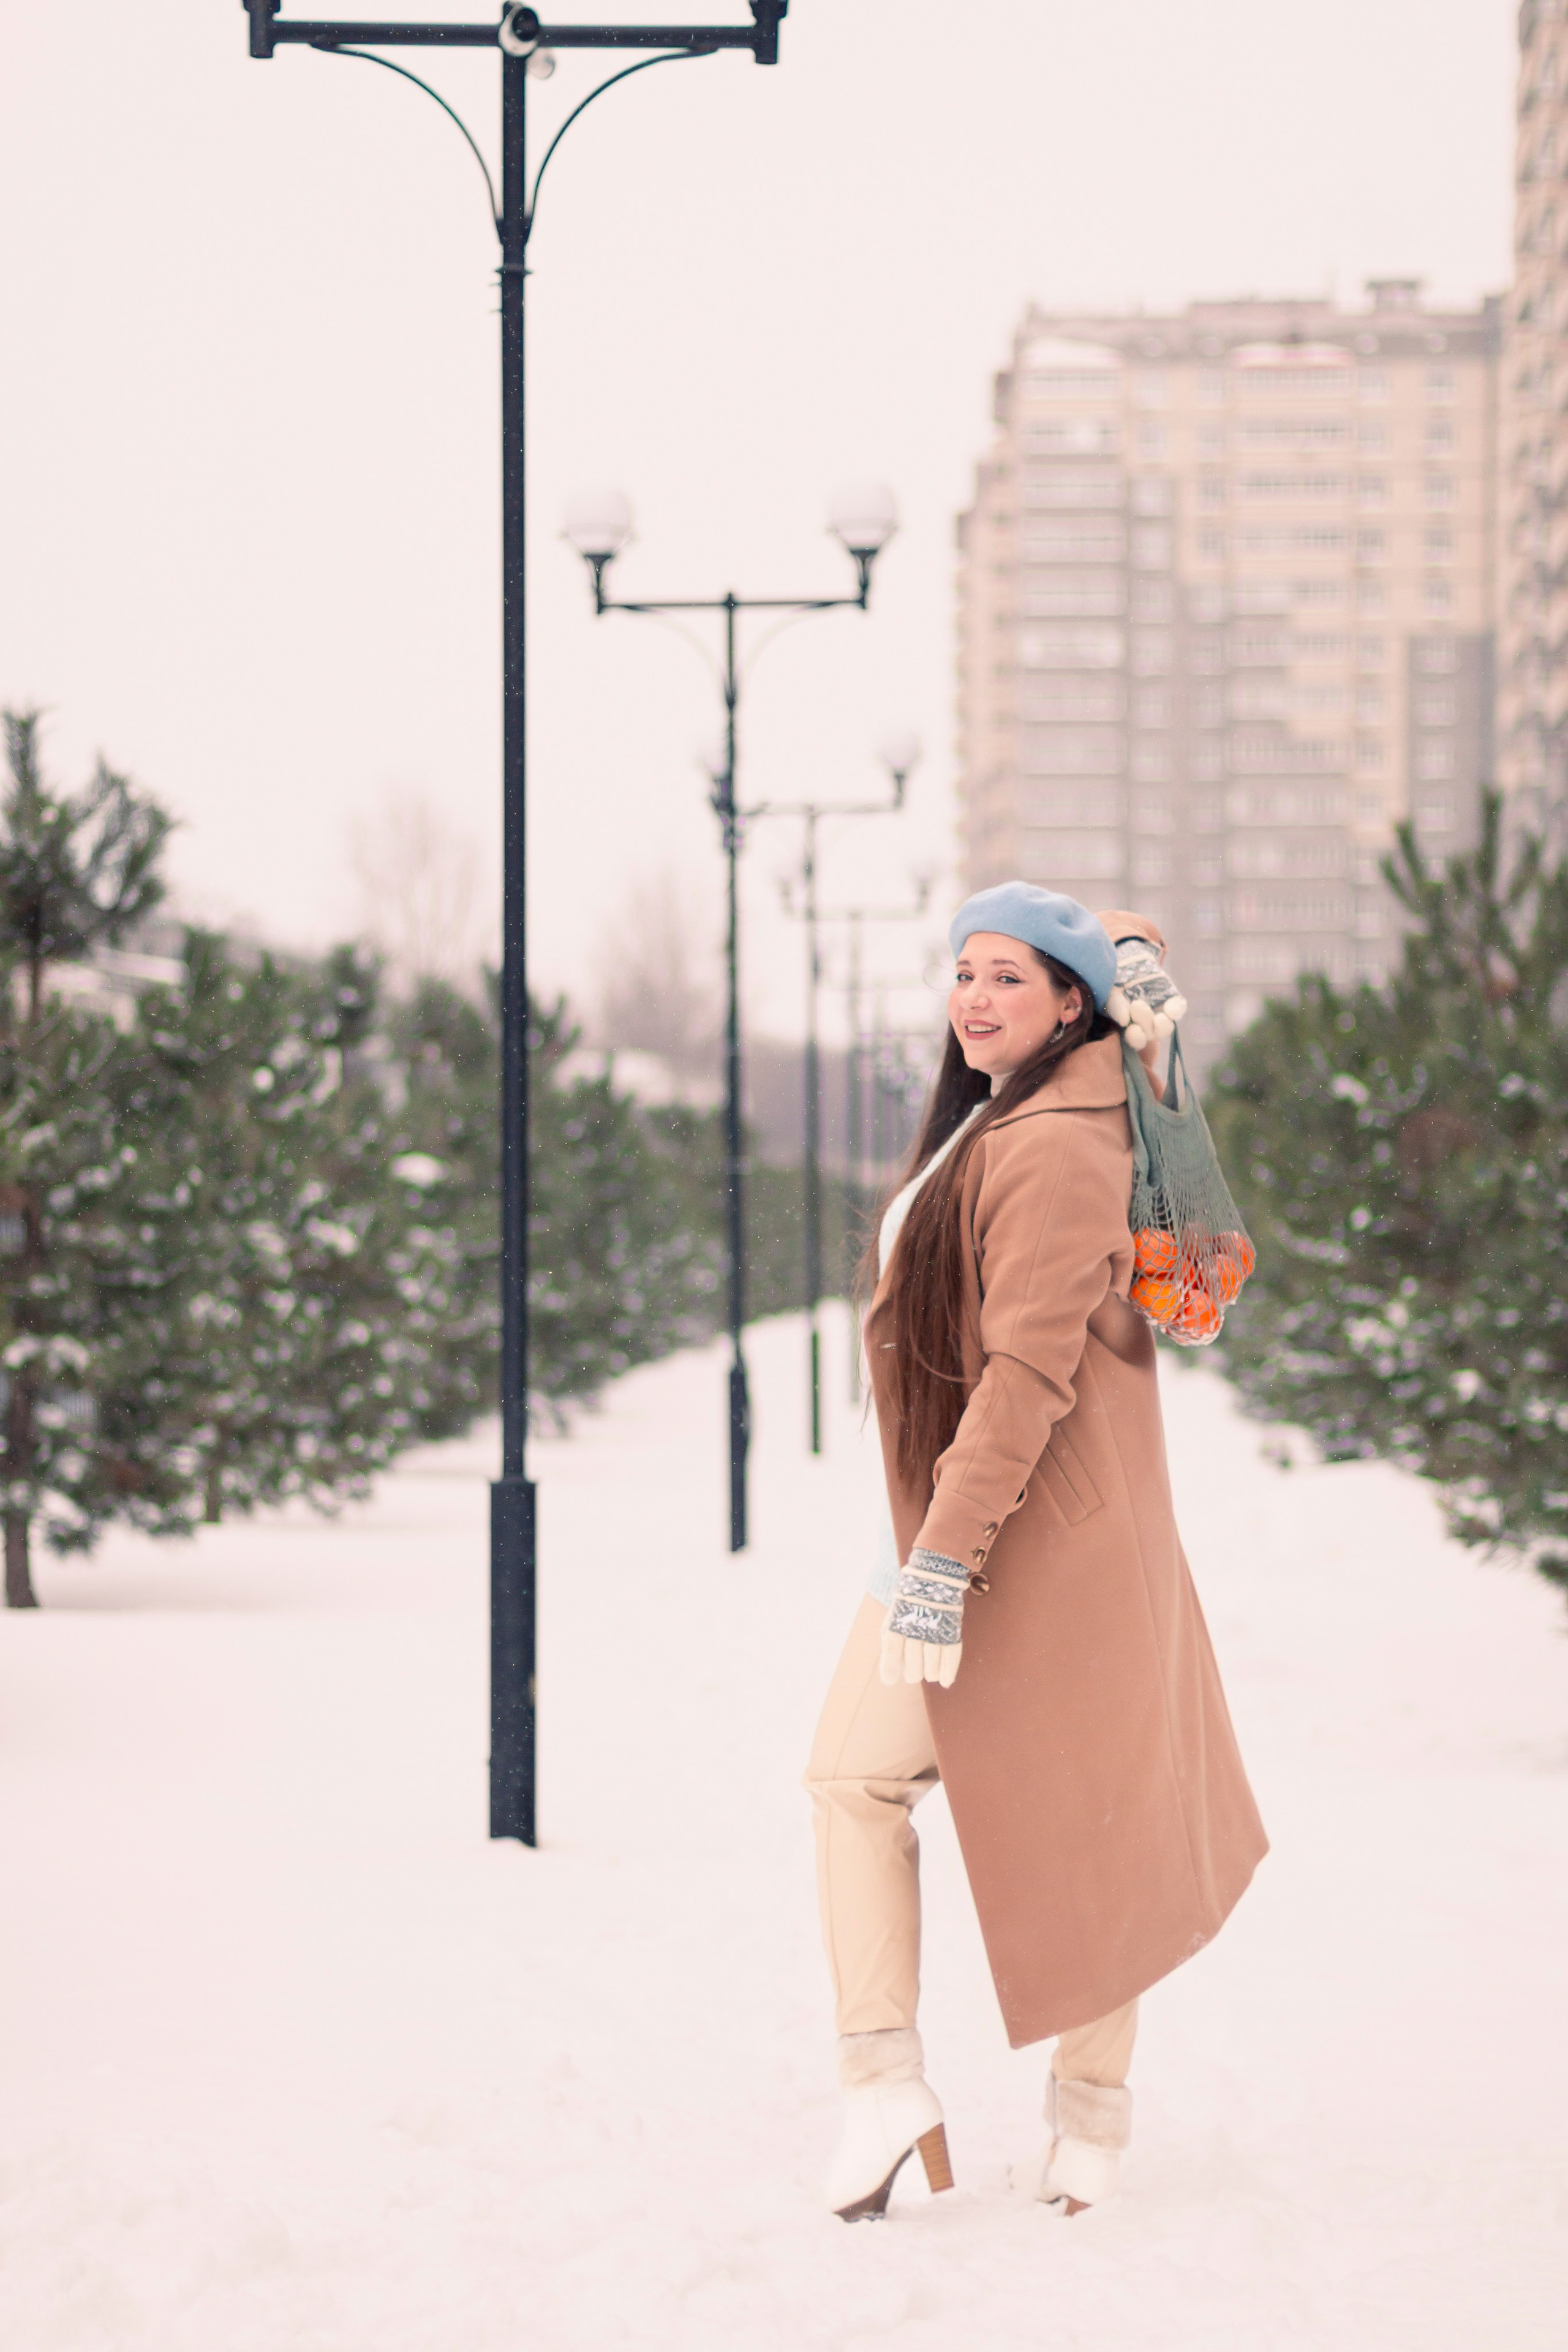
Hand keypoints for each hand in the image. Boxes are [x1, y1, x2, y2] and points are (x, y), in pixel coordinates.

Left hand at [880, 1548, 966, 1688]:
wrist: (933, 1574)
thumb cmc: (909, 1599)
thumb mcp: (893, 1614)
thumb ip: (890, 1638)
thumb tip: (890, 1667)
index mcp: (898, 1621)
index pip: (892, 1652)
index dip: (890, 1669)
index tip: (889, 1681)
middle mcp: (916, 1627)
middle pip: (913, 1665)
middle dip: (912, 1673)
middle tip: (913, 1673)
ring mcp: (935, 1629)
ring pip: (932, 1666)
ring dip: (929, 1674)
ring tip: (928, 1674)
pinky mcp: (951, 1629)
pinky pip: (951, 1657)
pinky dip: (948, 1672)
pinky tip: (945, 1681)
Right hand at [1105, 935, 1186, 1053]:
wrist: (1128, 963)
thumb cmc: (1115, 983)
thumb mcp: (1111, 993)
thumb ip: (1117, 1008)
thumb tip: (1125, 1021)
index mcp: (1131, 1027)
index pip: (1136, 1041)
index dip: (1136, 1039)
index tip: (1133, 1029)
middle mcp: (1148, 1025)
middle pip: (1151, 1034)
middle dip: (1145, 1023)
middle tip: (1136, 1005)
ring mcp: (1161, 1014)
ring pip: (1166, 1027)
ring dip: (1164, 1025)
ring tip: (1160, 1018)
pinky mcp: (1172, 1001)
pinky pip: (1178, 1010)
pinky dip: (1176, 1010)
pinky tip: (1171, 1006)